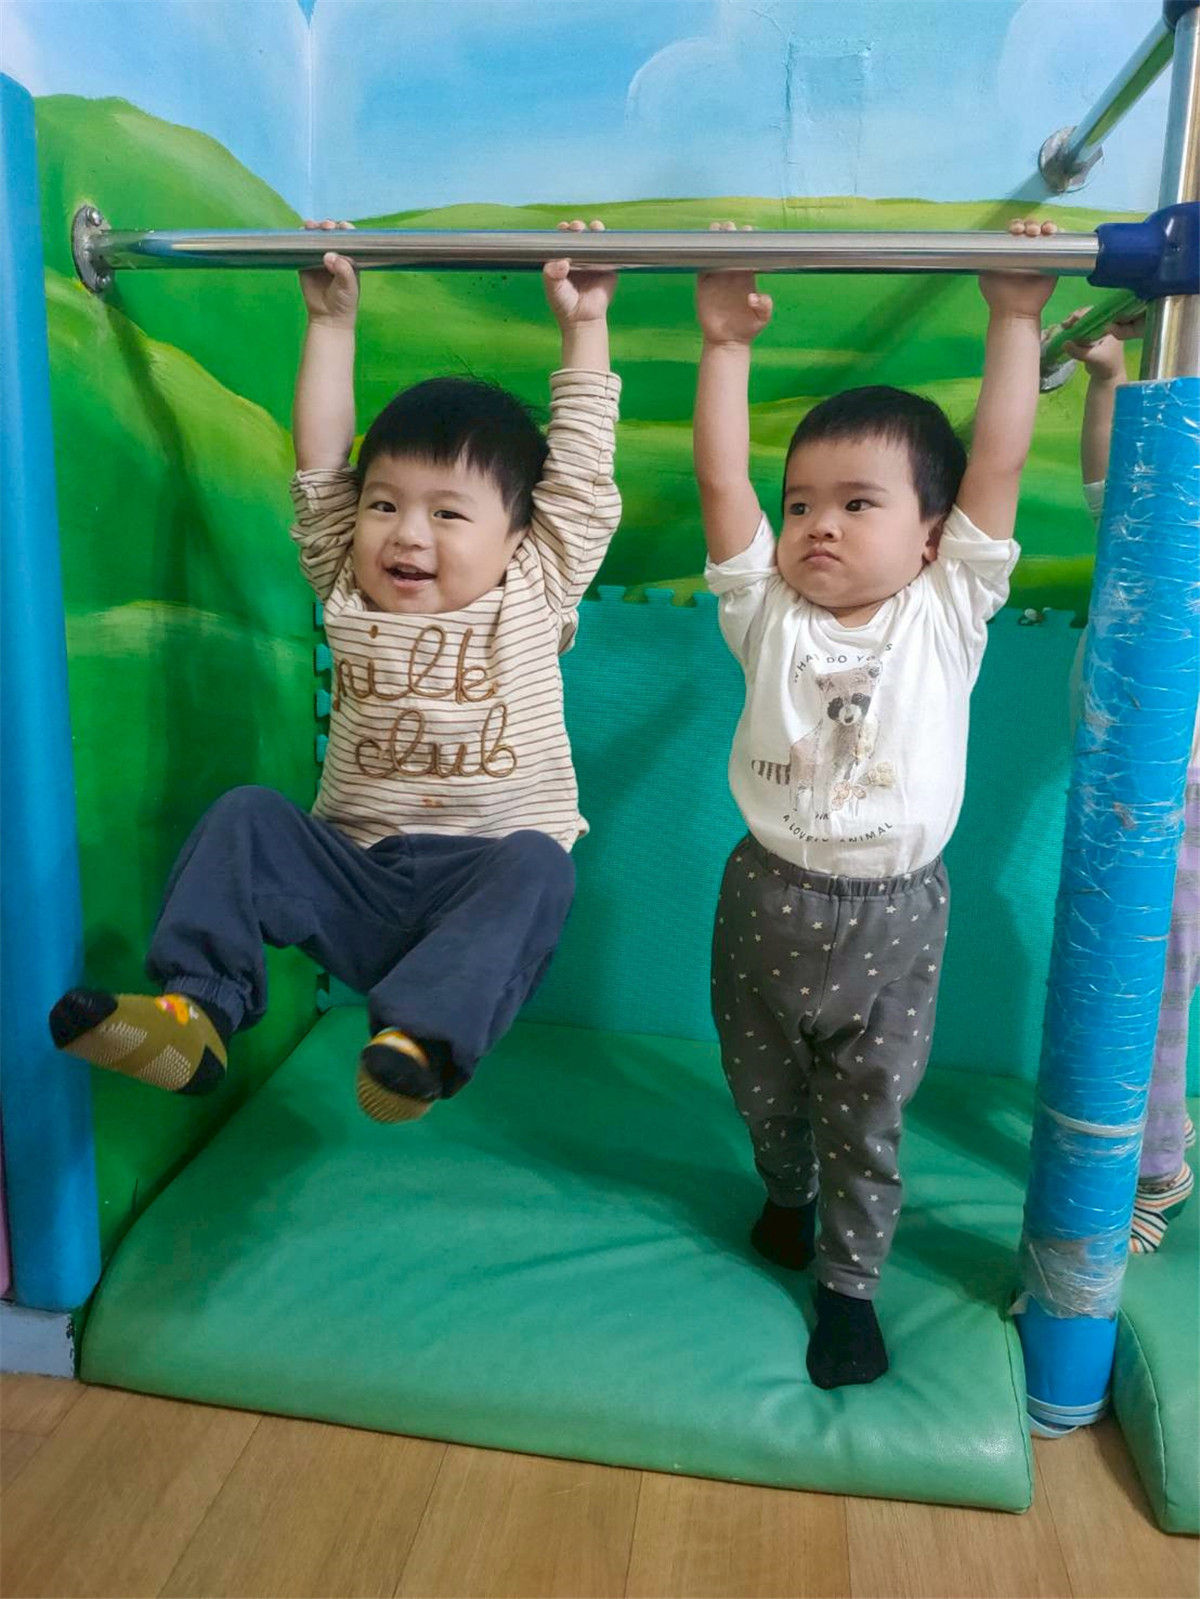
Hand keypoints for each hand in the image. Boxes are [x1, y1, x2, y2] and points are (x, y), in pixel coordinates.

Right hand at [299, 220, 358, 326]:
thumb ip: (342, 270)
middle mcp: (335, 255)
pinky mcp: (306, 263)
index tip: (342, 226)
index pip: (348, 239)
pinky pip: (303, 249)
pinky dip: (301, 240)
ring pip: (316, 239)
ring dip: (314, 229)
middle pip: (331, 235)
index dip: (345, 230)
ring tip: (312, 226)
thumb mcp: (349, 286)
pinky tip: (301, 233)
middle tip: (326, 227)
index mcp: (349, 258)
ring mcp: (320, 258)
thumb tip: (329, 256)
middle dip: (328, 227)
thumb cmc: (344, 302)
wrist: (328, 318)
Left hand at [542, 220, 616, 327]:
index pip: (563, 240)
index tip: (563, 228)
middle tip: (577, 228)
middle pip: (579, 236)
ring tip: (593, 229)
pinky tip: (605, 237)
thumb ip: (552, 274)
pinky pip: (609, 251)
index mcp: (563, 259)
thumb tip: (562, 262)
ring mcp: (594, 261)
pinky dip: (608, 242)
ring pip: (595, 240)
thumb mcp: (552, 287)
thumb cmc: (564, 304)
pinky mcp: (608, 267)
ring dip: (594, 230)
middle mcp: (579, 258)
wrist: (583, 320)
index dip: (563, 231)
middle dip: (578, 227)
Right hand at [696, 221, 772, 345]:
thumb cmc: (747, 329)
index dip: (747, 242)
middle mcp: (731, 276)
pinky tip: (700, 248)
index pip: (747, 255)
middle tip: (729, 226)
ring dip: (714, 242)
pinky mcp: (703, 288)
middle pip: (730, 251)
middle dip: (730, 236)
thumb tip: (753, 296)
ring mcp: (717, 281)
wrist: (728, 342)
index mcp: (746, 279)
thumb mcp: (762, 319)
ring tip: (714, 229)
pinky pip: (701, 269)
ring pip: (715, 256)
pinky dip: (700, 258)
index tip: (748, 231)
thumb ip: (764, 306)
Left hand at [978, 218, 1058, 318]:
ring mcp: (1041, 252)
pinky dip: (1059, 233)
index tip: (1016, 230)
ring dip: (1044, 226)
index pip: (1015, 229)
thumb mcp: (986, 274)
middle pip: (1030, 227)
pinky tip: (1054, 233)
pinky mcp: (1054, 259)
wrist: (1015, 311)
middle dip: (1030, 225)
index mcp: (1010, 248)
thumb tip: (988, 244)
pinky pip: (1059, 241)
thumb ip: (987, 258)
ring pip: (1045, 231)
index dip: (1016, 226)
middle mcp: (1026, 248)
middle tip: (1028, 232)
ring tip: (1040, 233)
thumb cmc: (998, 294)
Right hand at [1062, 304, 1145, 379]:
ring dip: (1073, 323)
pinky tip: (1065, 331)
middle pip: (1089, 315)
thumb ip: (1079, 352)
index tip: (1073, 320)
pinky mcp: (1091, 337)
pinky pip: (1081, 329)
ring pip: (1084, 321)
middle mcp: (1105, 326)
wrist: (1107, 376)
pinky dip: (1073, 329)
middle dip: (1076, 318)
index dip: (1084, 314)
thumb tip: (1064, 343)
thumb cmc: (1106, 367)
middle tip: (1065, 324)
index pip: (1097, 314)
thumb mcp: (1093, 359)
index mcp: (1110, 328)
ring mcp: (1097, 331)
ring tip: (1064, 327)